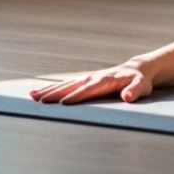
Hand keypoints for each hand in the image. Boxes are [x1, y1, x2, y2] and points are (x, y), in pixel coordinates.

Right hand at [29, 62, 152, 104]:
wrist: (137, 70)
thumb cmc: (140, 81)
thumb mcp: (142, 86)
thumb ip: (135, 91)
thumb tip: (127, 96)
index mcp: (106, 80)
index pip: (89, 90)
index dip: (77, 96)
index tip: (64, 103)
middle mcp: (93, 77)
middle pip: (72, 86)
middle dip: (56, 93)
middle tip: (39, 101)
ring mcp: (86, 78)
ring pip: (64, 84)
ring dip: (48, 90)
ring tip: (32, 96)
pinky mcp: (83, 81)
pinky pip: (64, 85)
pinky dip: (50, 88)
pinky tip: (37, 94)